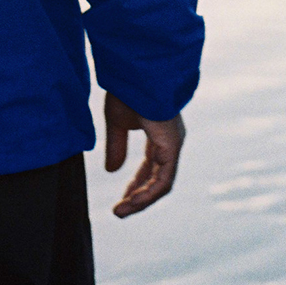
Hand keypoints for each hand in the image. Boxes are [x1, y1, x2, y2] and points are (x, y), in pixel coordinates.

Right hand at [104, 92, 184, 217]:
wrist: (136, 73)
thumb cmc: (127, 90)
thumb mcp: (116, 122)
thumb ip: (116, 146)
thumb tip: (112, 171)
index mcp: (159, 135)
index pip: (150, 167)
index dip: (136, 184)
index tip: (121, 198)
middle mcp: (170, 143)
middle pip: (156, 179)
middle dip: (138, 196)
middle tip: (120, 210)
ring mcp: (173, 146)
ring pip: (161, 184)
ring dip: (141, 201)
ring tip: (121, 211)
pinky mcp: (171, 148)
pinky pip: (162, 180)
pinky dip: (147, 194)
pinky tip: (131, 201)